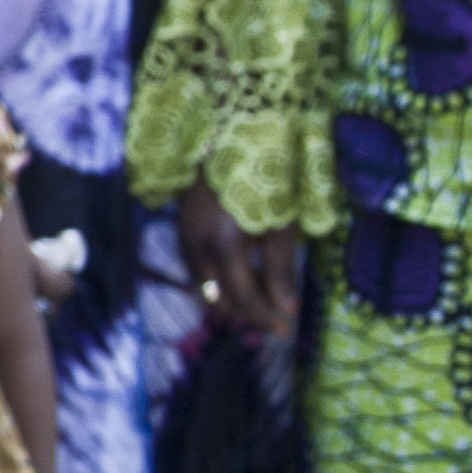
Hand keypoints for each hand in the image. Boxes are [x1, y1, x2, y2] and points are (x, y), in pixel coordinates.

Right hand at [178, 181, 302, 345]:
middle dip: (248, 313)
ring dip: (232, 300)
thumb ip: (281, 269)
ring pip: (205, 288)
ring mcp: (185, 240)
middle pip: (219, 299)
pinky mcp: (183, 232)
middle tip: (276, 318)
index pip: (244, 297)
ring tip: (261, 301)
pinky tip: (242, 279)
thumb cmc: (264, 180)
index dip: (266, 318)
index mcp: (224, 245)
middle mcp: (197, 248)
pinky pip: (199, 271)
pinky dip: (219, 284)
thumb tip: (288, 309)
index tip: (287, 331)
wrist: (228, 141)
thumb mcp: (280, 225)